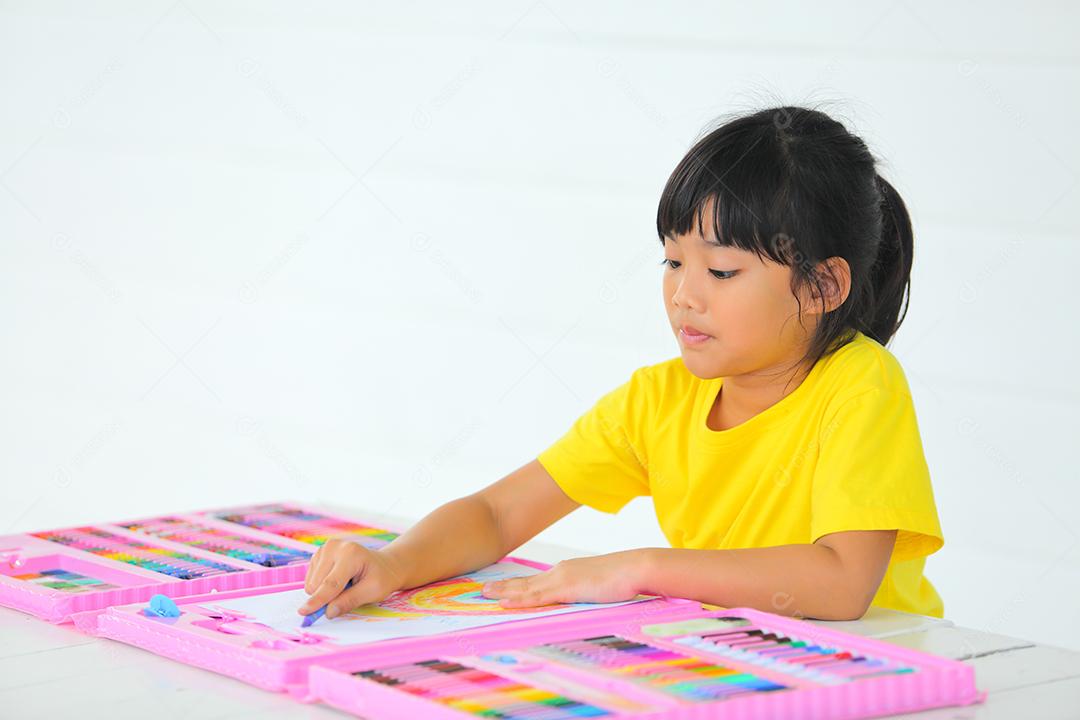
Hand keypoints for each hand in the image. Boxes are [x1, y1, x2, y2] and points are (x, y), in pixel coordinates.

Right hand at [298, 536, 406, 618]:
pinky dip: (321, 586)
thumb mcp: (373, 591)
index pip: (331, 583)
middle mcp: (334, 547)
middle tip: (347, 594)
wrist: (383, 565)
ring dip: (324, 592)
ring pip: (311, 583)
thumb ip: (350, 601)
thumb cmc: (381, 578)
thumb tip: (329, 612)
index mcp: (351, 554)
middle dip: (325, 598)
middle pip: (317, 584)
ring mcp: (324, 548)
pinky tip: (337, 579)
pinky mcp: (318, 554)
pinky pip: (311, 579)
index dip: (318, 600)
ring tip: (345, 584)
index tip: (304, 612)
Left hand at [480, 550, 650, 608]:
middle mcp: (560, 572)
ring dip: (505, 593)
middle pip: (526, 583)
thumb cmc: (624, 579)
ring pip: (527, 589)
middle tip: (483, 591)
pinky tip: (505, 602)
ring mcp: (562, 579)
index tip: (502, 589)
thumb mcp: (600, 587)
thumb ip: (587, 593)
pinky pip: (538, 597)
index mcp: (568, 572)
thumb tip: (582, 602)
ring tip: (486, 595)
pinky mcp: (567, 588)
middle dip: (504, 587)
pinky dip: (519, 600)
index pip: (537, 581)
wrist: (636, 568)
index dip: (518, 586)